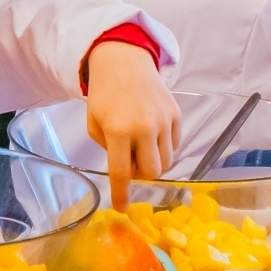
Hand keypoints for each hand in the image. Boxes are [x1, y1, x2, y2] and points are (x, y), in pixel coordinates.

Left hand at [82, 41, 180, 210]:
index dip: (122, 194)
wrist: (124, 62)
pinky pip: (174, 146)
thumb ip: (108, 149)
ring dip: (153, 163)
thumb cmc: (104, 95)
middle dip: (140, 175)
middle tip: (129, 162)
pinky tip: (151, 135)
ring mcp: (164, 121)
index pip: (121, 173)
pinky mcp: (176, 115)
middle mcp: (144, 128)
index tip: (122, 207)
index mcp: (118, 131)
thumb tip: (126, 170)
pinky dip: (163, 148)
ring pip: (166, 162)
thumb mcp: (94, 123)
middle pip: (152, 173)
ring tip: (140, 148)